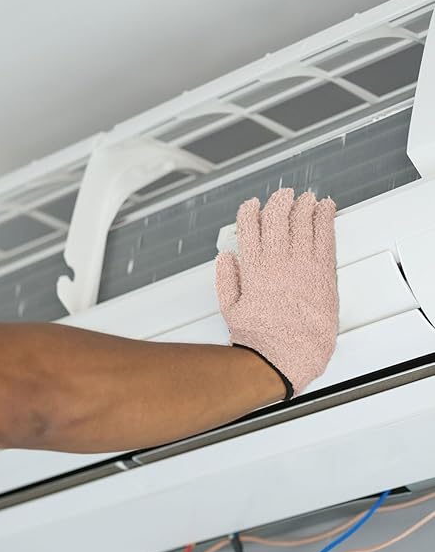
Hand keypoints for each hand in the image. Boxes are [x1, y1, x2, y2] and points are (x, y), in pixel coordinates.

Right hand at [216, 188, 337, 396]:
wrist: (285, 357)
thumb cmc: (259, 338)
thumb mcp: (229, 308)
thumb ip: (226, 279)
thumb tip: (226, 259)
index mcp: (252, 269)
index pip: (249, 229)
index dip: (250, 212)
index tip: (252, 205)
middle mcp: (276, 262)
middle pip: (277, 220)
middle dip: (279, 203)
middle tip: (283, 195)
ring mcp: (301, 266)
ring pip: (302, 224)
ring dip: (304, 206)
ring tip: (306, 197)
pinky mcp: (323, 274)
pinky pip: (326, 238)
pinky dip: (326, 219)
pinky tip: (326, 209)